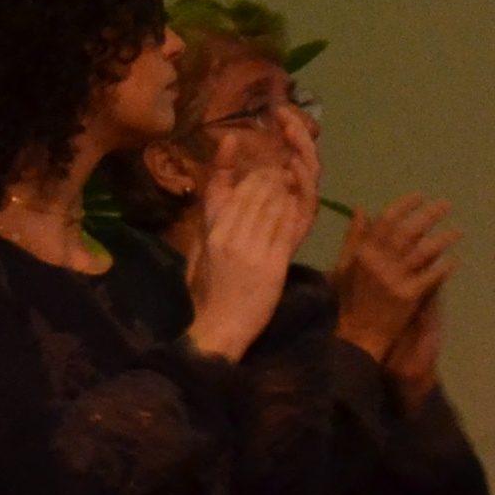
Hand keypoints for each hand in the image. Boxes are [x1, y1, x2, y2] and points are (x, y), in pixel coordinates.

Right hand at [184, 150, 315, 362]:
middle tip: (283, 173)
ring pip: (275, 207)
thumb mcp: (198, 252)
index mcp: (213, 233)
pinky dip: (292, 212)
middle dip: (273, 179)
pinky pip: (286, 228)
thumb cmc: (205, 292)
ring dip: (285, 192)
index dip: (256, 176)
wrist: (220, 326)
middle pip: (258, 195)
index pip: (238, 193)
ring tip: (291, 183)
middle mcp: (233, 236)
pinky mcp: (274, 263)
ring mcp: (255, 249)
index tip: (266, 169)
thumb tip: (216, 197)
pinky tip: (295, 204)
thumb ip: (206, 224)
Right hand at [331, 195, 454, 387]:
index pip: (386, 220)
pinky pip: (432, 276)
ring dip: (444, 238)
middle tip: (446, 204)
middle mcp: (379, 262)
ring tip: (458, 231)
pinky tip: (453, 260)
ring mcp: (396, 279)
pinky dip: (443, 267)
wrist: (357, 337)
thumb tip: (362, 209)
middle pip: (409, 231)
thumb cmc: (349, 301)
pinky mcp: (409, 296)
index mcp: (363, 253)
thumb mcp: (345, 267)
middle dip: (429, 214)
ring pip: (424, 251)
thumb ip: (354, 238)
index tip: (420, 196)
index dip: (404, 205)